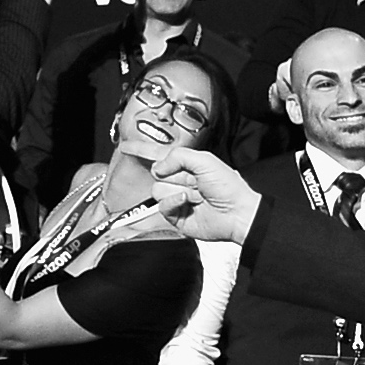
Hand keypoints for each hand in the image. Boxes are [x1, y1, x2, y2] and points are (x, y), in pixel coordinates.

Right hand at [148, 148, 263, 243]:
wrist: (237, 212)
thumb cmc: (228, 187)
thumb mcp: (204, 160)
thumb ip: (178, 156)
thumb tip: (158, 167)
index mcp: (187, 167)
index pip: (160, 157)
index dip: (143, 151)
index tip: (127, 148)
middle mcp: (180, 182)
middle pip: (157, 174)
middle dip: (174, 175)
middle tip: (193, 181)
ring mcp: (177, 199)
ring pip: (157, 190)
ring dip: (178, 190)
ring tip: (196, 194)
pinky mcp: (175, 216)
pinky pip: (162, 206)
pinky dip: (174, 202)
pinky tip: (189, 202)